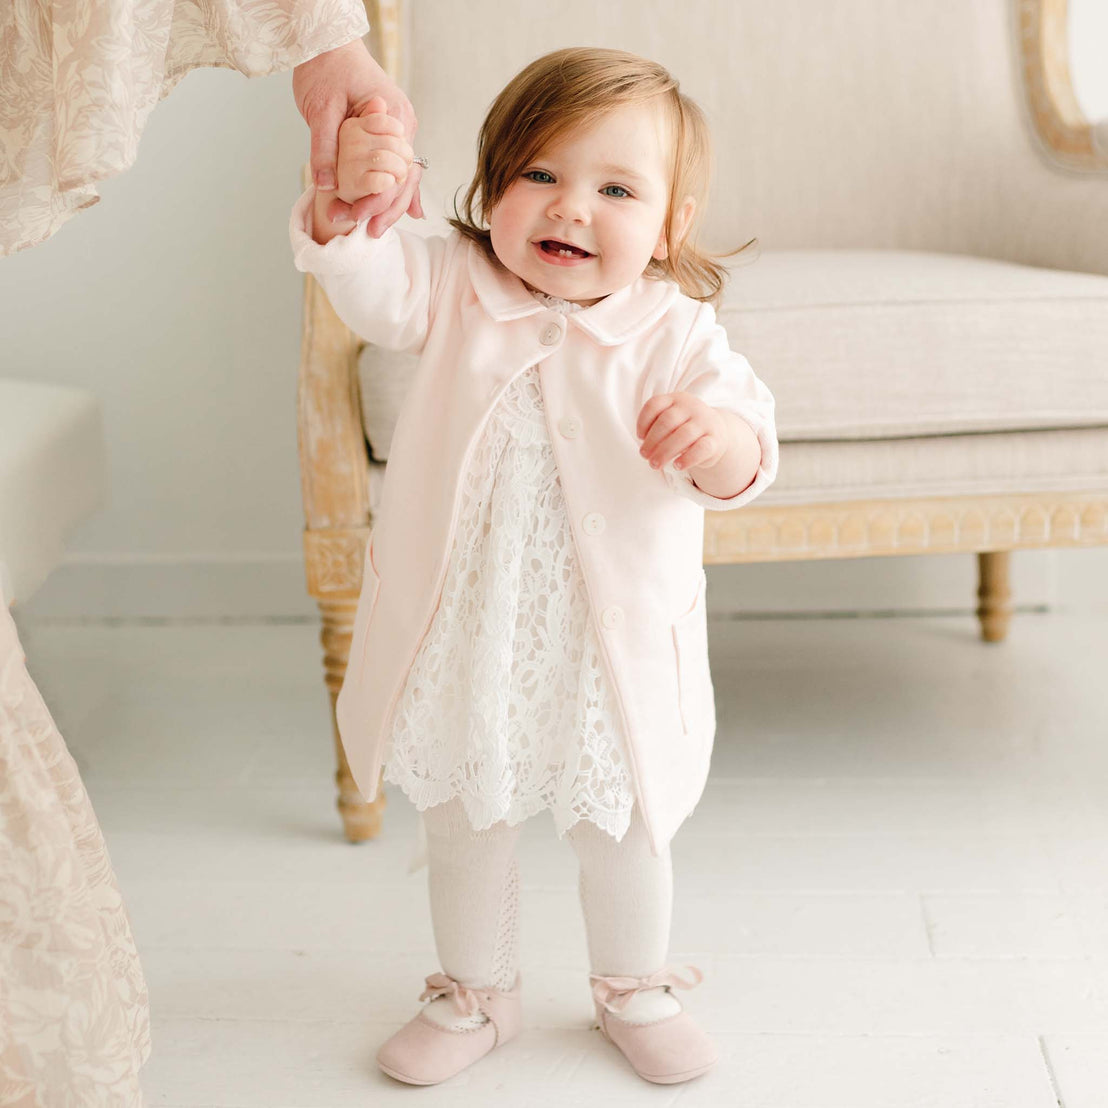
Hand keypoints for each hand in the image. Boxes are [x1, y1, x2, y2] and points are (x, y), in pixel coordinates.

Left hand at [293, 39, 423, 231]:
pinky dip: (400, 190)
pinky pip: (399, 167)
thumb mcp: (320, 109)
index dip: (377, 198)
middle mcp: (403, 125)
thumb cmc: (324, 69)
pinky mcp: (390, 134)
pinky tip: (410, 214)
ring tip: (375, 229)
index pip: (393, 169)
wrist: (327, 45)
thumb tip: (326, 185)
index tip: (358, 217)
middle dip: (386, 208)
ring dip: (390, 204)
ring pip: (403, 177)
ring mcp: (399, 130)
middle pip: (403, 178)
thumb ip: (324, 147)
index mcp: (393, 117)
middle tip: (367, 233)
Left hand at [636, 392, 728, 472]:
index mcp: (676, 399)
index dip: (643, 421)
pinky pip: (701, 448)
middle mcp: (692, 407)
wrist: (716, 433)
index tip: (639, 437)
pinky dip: (687, 458)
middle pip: (667, 421)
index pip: (655, 404)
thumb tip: (645, 448)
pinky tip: (677, 466)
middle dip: (652, 441)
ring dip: (665, 452)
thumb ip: (657, 427)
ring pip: (683, 435)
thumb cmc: (684, 428)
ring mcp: (705, 422)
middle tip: (644, 456)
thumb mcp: (671, 421)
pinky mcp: (715, 440)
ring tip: (654, 464)